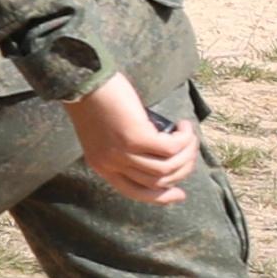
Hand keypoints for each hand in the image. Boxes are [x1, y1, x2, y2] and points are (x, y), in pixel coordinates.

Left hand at [70, 76, 198, 201]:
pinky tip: (184, 126)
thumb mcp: (106, 134)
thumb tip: (162, 156)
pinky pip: (171, 148)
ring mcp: (123, 152)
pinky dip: (184, 139)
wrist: (84, 80)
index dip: (161, 197)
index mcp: (102, 167)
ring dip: (186, 153)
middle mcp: (112, 164)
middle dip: (182, 170)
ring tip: (188, 135)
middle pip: (157, 182)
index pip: (136, 193)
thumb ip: (126, 150)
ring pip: (168, 167)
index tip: (180, 193)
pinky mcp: (136, 137)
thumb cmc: (97, 101)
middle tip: (191, 153)